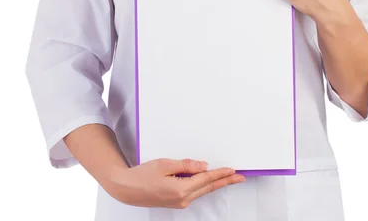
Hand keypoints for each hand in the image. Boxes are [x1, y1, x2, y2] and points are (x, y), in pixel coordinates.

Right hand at [105, 158, 244, 208]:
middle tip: (240, 177)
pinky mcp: (176, 202)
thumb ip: (186, 165)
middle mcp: (183, 199)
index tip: (233, 170)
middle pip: (208, 188)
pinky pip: (195, 192)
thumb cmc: (142, 175)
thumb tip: (204, 166)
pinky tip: (208, 181)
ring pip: (202, 191)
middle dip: (225, 181)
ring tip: (229, 178)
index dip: (220, 174)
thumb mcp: (165, 164)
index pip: (206, 179)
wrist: (127, 189)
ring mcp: (179, 202)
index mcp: (180, 190)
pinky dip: (203, 185)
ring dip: (215, 183)